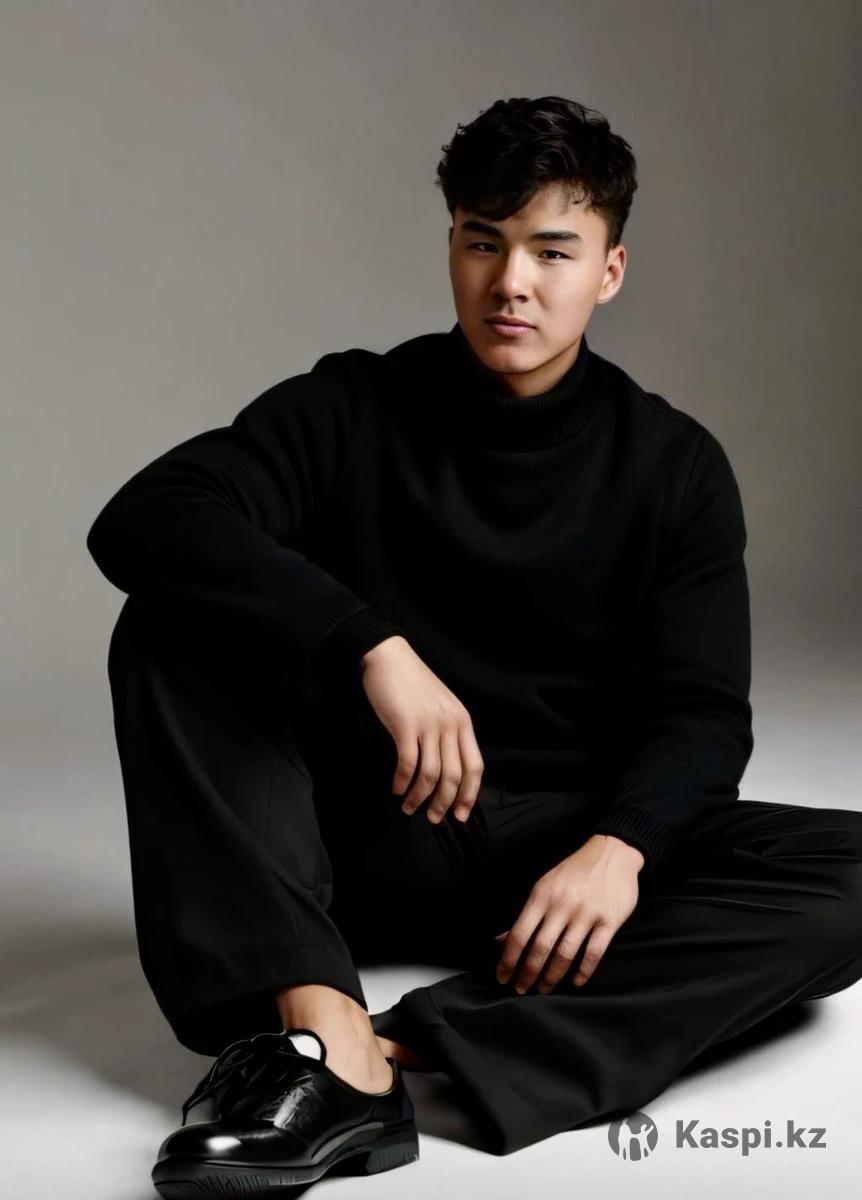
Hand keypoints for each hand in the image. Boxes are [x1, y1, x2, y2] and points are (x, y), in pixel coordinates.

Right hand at [360, 636, 483, 824]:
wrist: (388, 657)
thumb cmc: (412, 683)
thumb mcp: (441, 706)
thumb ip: (448, 732)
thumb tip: (446, 769)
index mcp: (462, 721)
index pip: (475, 766)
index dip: (470, 794)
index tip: (461, 815)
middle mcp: (450, 724)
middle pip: (454, 776)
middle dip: (444, 803)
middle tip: (434, 819)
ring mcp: (428, 725)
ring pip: (431, 774)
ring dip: (420, 797)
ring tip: (408, 808)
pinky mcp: (405, 725)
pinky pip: (408, 764)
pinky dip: (402, 782)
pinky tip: (396, 788)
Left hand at [493, 834, 643, 993]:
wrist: (613, 852)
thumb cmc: (573, 871)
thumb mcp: (544, 885)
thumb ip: (524, 914)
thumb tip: (498, 939)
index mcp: (542, 895)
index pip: (519, 933)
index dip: (508, 959)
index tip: (502, 977)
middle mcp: (562, 905)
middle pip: (540, 947)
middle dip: (528, 973)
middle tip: (521, 990)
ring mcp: (586, 913)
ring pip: (565, 953)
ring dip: (552, 976)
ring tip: (544, 989)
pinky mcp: (609, 920)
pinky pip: (594, 952)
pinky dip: (583, 971)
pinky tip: (575, 982)